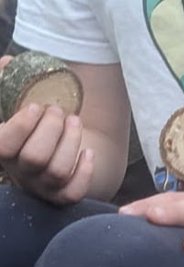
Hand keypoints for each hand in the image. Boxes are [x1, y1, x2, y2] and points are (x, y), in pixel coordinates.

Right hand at [0, 59, 94, 203]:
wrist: (53, 150)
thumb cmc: (30, 123)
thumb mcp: (13, 104)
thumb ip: (7, 83)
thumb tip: (8, 65)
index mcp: (3, 150)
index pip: (4, 145)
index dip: (20, 126)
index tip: (35, 107)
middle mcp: (19, 172)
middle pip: (35, 157)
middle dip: (51, 129)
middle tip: (57, 111)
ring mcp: (41, 187)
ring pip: (57, 172)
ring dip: (70, 142)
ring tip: (75, 121)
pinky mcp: (61, 198)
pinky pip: (73, 193)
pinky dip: (85, 173)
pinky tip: (89, 152)